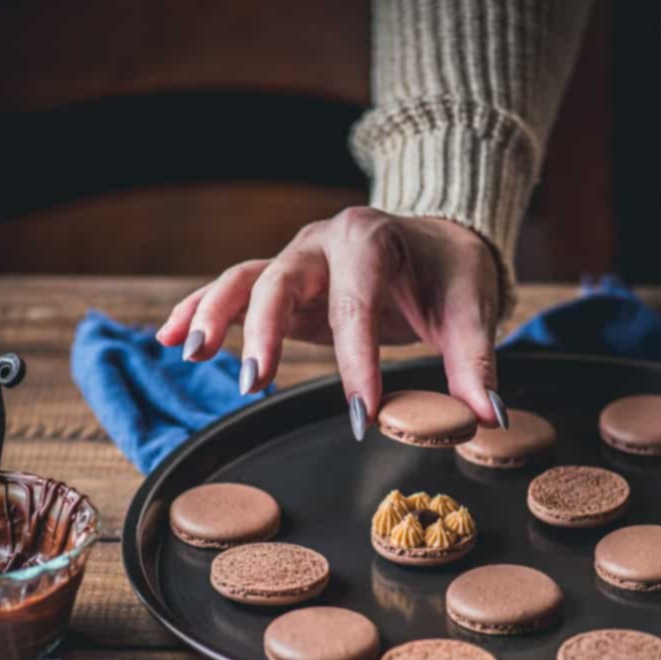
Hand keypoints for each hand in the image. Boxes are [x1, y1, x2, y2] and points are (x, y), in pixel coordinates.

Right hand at [156, 208, 509, 438]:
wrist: (438, 238)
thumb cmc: (452, 274)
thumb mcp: (472, 311)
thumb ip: (476, 365)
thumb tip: (490, 420)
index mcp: (373, 243)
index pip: (357, 306)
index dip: (357, 365)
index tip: (361, 416)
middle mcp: (326, 243)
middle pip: (280, 280)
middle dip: (263, 331)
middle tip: (252, 385)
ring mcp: (298, 259)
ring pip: (245, 279)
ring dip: (214, 315)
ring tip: (189, 355)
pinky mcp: (285, 281)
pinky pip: (233, 289)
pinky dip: (199, 310)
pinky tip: (170, 340)